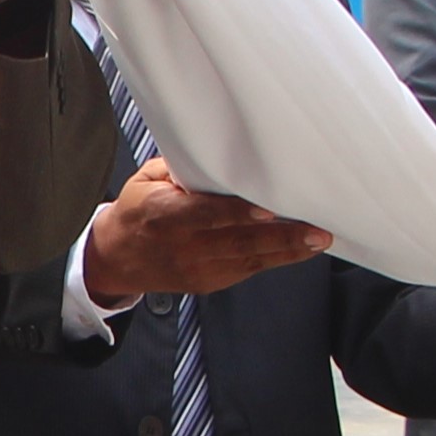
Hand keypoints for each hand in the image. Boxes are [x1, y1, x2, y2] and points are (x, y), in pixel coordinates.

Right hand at [80, 155, 327, 301]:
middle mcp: (181, 245)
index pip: (204, 214)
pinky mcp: (208, 282)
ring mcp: (197, 268)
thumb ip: (181, 169)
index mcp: (162, 214)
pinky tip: (299, 249)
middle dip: (279, 237)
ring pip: (248, 259)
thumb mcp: (147, 180)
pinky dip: (275, 259)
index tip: (266, 210)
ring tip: (318, 240)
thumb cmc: (138, 211)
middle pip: (236, 242)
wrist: (117, 258)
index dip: (236, 214)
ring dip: (287, 250)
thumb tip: (217, 153)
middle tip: (314, 230)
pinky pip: (247, 270)